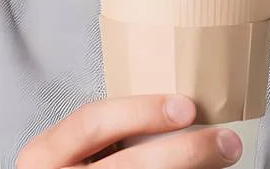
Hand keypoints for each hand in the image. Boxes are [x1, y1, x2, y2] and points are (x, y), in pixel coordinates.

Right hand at [16, 94, 243, 168]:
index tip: (187, 108)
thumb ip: (105, 134)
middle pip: (129, 166)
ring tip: (223, 161)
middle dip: (184, 152)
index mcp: (44, 154)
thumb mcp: (69, 150)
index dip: (141, 112)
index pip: (92, 122)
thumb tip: (178, 111)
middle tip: (224, 141)